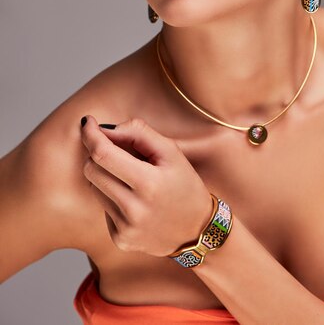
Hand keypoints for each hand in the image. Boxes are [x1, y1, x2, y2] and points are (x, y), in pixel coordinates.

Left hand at [80, 115, 213, 256]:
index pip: (103, 155)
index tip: (88, 122)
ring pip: (94, 187)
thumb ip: (138, 133)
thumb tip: (105, 130)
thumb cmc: (185, 184)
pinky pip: (102, 207)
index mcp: (149, 183)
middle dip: (97, 153)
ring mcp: (125, 228)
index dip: (91, 135)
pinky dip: (112, 196)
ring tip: (131, 176)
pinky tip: (133, 199)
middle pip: (91, 170)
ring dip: (105, 174)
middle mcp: (134, 209)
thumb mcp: (170, 151)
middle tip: (113, 146)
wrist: (197, 229)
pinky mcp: (120, 239)